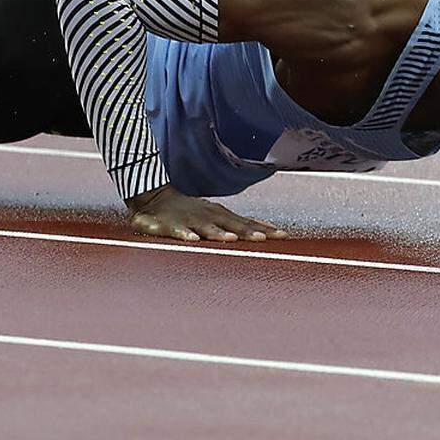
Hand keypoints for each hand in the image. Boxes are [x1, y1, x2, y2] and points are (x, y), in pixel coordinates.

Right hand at [125, 184, 287, 241]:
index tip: (284, 236)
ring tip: (231, 240)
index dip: (264, 229)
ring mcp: (190, 220)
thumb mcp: (215, 215)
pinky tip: (192, 241)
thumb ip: (239, 224)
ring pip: (206, 227)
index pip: (247, 222)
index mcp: (220, 215)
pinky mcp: (169, 225)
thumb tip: (266, 230)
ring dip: (218, 233)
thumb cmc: (190, 210)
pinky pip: (178, 231)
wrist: (155, 198)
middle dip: (248, 231)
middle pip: (232, 224)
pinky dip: (185, 234)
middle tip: (264, 238)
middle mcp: (208, 216)